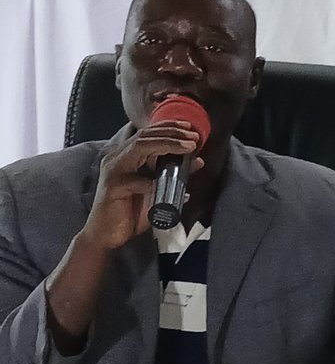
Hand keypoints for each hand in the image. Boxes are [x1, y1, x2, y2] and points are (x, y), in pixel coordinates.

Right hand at [83, 122, 203, 248]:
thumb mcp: (158, 191)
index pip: (147, 134)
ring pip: (141, 147)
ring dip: (168, 144)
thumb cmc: (131, 212)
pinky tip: (174, 188)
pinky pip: (140, 180)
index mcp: (125, 157)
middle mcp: (116, 158)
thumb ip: (175, 176)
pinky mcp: (113, 187)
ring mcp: (113, 171)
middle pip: (145, 136)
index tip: (190, 127)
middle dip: (172, 132)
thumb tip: (198, 161)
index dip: (168, 127)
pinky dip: (158, 182)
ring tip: (189, 146)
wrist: (107, 236)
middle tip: (194, 135)